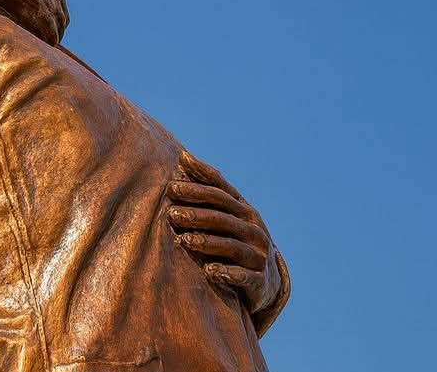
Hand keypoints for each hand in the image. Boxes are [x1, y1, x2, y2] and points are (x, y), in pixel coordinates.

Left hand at [166, 150, 280, 312]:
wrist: (265, 280)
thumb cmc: (236, 238)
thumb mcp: (227, 214)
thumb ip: (208, 190)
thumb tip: (183, 156)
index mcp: (243, 209)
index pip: (220, 192)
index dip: (197, 187)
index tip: (172, 185)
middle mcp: (253, 228)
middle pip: (222, 217)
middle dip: (196, 214)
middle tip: (171, 214)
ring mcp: (258, 253)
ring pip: (231, 245)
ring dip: (206, 242)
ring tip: (183, 241)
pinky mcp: (259, 279)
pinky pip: (243, 275)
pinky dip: (227, 273)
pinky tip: (209, 271)